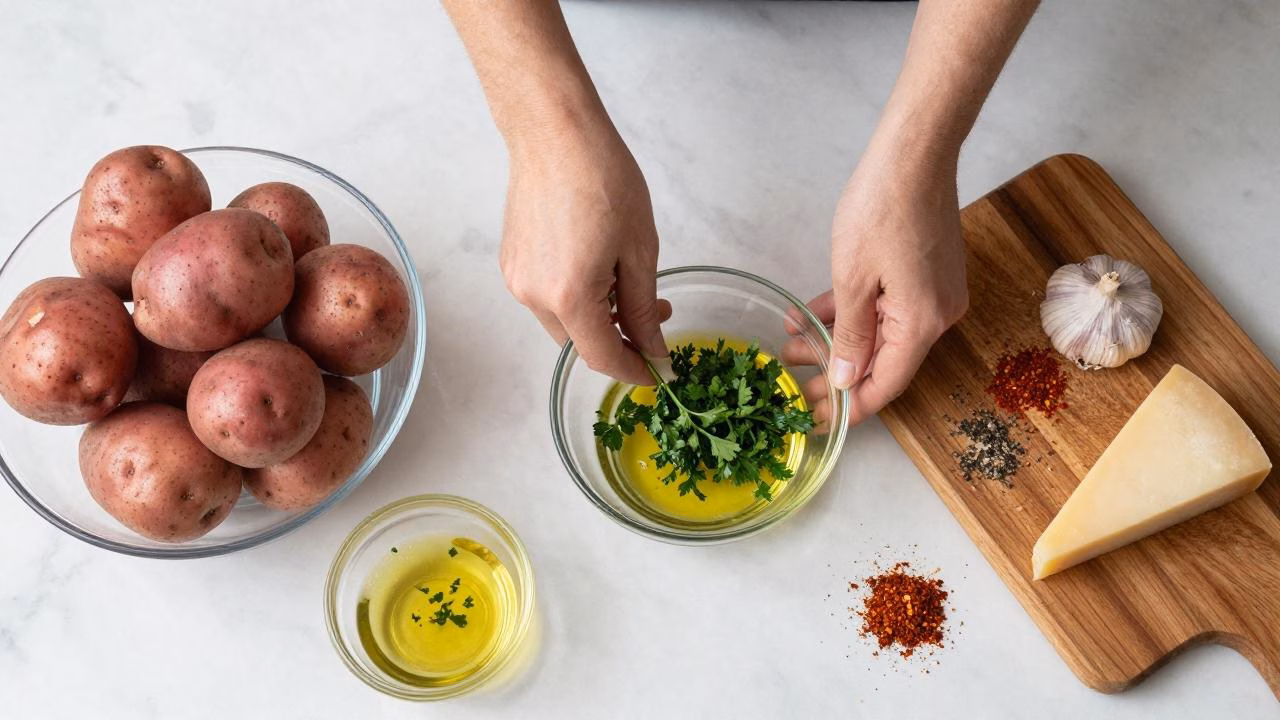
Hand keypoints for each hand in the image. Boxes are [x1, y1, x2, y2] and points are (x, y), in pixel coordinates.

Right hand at [501, 126, 667, 385]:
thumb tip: (653, 348)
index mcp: (570, 297)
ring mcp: (517, 280)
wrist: (554, 132)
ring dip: (598, 316)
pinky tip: (599, 266)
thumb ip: (644, 308)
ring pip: (564, 322)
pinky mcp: (511, 263)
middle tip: (656, 314)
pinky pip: (547, 297)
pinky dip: (576, 296)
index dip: (633, 370)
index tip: (659, 372)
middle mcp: (534, 296)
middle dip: (620, 339)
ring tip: (629, 282)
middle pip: (581, 343)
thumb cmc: (602, 178)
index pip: (603, 358)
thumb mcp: (640, 249)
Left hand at [786, 145, 967, 428]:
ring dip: (838, 341)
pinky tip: (813, 314)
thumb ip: (850, 335)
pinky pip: (887, 307)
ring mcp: (935, 293)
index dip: (852, 408)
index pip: (886, 384)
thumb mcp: (852, 279)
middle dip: (835, 374)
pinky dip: (854, 313)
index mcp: (922, 323)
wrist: (916, 153)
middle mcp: (937, 315)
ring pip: (881, 333)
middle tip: (794, 385)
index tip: (820, 420)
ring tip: (792, 345)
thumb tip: (847, 380)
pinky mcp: (927, 273)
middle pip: (883, 361)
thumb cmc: (882, 208)